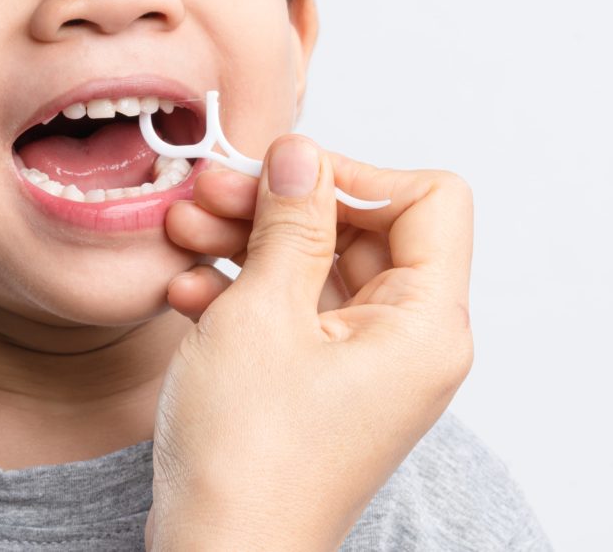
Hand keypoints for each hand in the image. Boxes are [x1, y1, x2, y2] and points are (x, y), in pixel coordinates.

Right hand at [146, 135, 474, 550]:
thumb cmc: (250, 460)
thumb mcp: (262, 313)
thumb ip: (289, 221)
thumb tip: (302, 153)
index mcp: (425, 324)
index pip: (430, 200)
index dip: (357, 173)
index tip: (285, 173)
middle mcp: (410, 342)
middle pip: (365, 228)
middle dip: (283, 204)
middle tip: (211, 188)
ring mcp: (366, 366)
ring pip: (319, 267)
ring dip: (250, 241)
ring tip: (182, 228)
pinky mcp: (323, 385)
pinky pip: (297, 312)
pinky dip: (246, 291)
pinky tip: (187, 288)